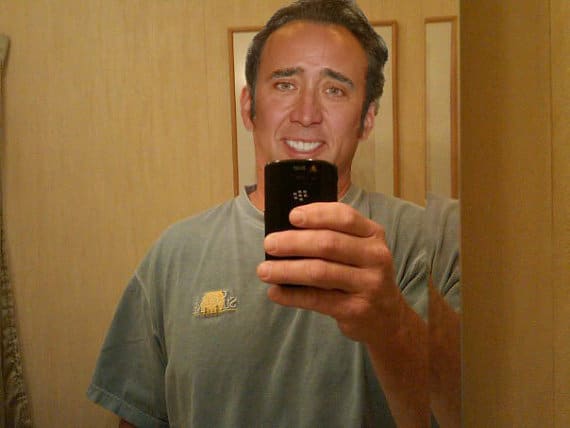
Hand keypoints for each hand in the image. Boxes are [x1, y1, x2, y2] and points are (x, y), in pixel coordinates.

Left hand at [257, 202, 402, 344]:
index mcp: (373, 234)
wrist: (388, 317)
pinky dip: (292, 295)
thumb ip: (333, 238)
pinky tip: (275, 292)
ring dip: (286, 270)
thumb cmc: (361, 275)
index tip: (291, 216)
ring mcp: (369, 284)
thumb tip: (286, 232)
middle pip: (328, 244)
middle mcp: (375, 257)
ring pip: (320, 272)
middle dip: (293, 242)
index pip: (344, 217)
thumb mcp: (358, 250)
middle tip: (269, 244)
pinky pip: (317, 300)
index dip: (316, 214)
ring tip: (264, 270)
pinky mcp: (357, 309)